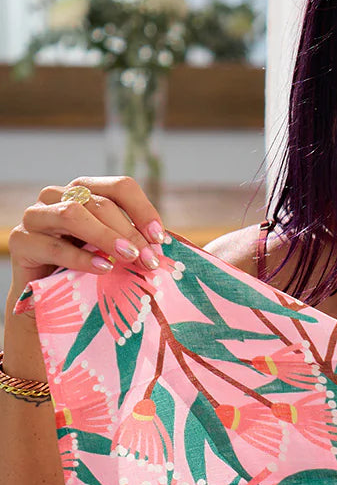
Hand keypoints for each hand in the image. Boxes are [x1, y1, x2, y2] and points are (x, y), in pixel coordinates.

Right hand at [8, 176, 165, 291]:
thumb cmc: (88, 267)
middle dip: (130, 232)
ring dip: (106, 237)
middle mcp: (58, 196)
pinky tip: (103, 268)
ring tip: (130, 258)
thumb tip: (166, 243)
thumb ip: (134, 239)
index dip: (143, 210)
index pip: (120, 187)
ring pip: (73, 214)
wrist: (49, 297)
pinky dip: (81, 258)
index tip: (160, 239)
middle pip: (100, 203)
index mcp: (85, 190)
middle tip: (149, 259)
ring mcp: (36, 216)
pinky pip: (53, 245)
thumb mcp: (114, 248)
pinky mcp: (21, 240)